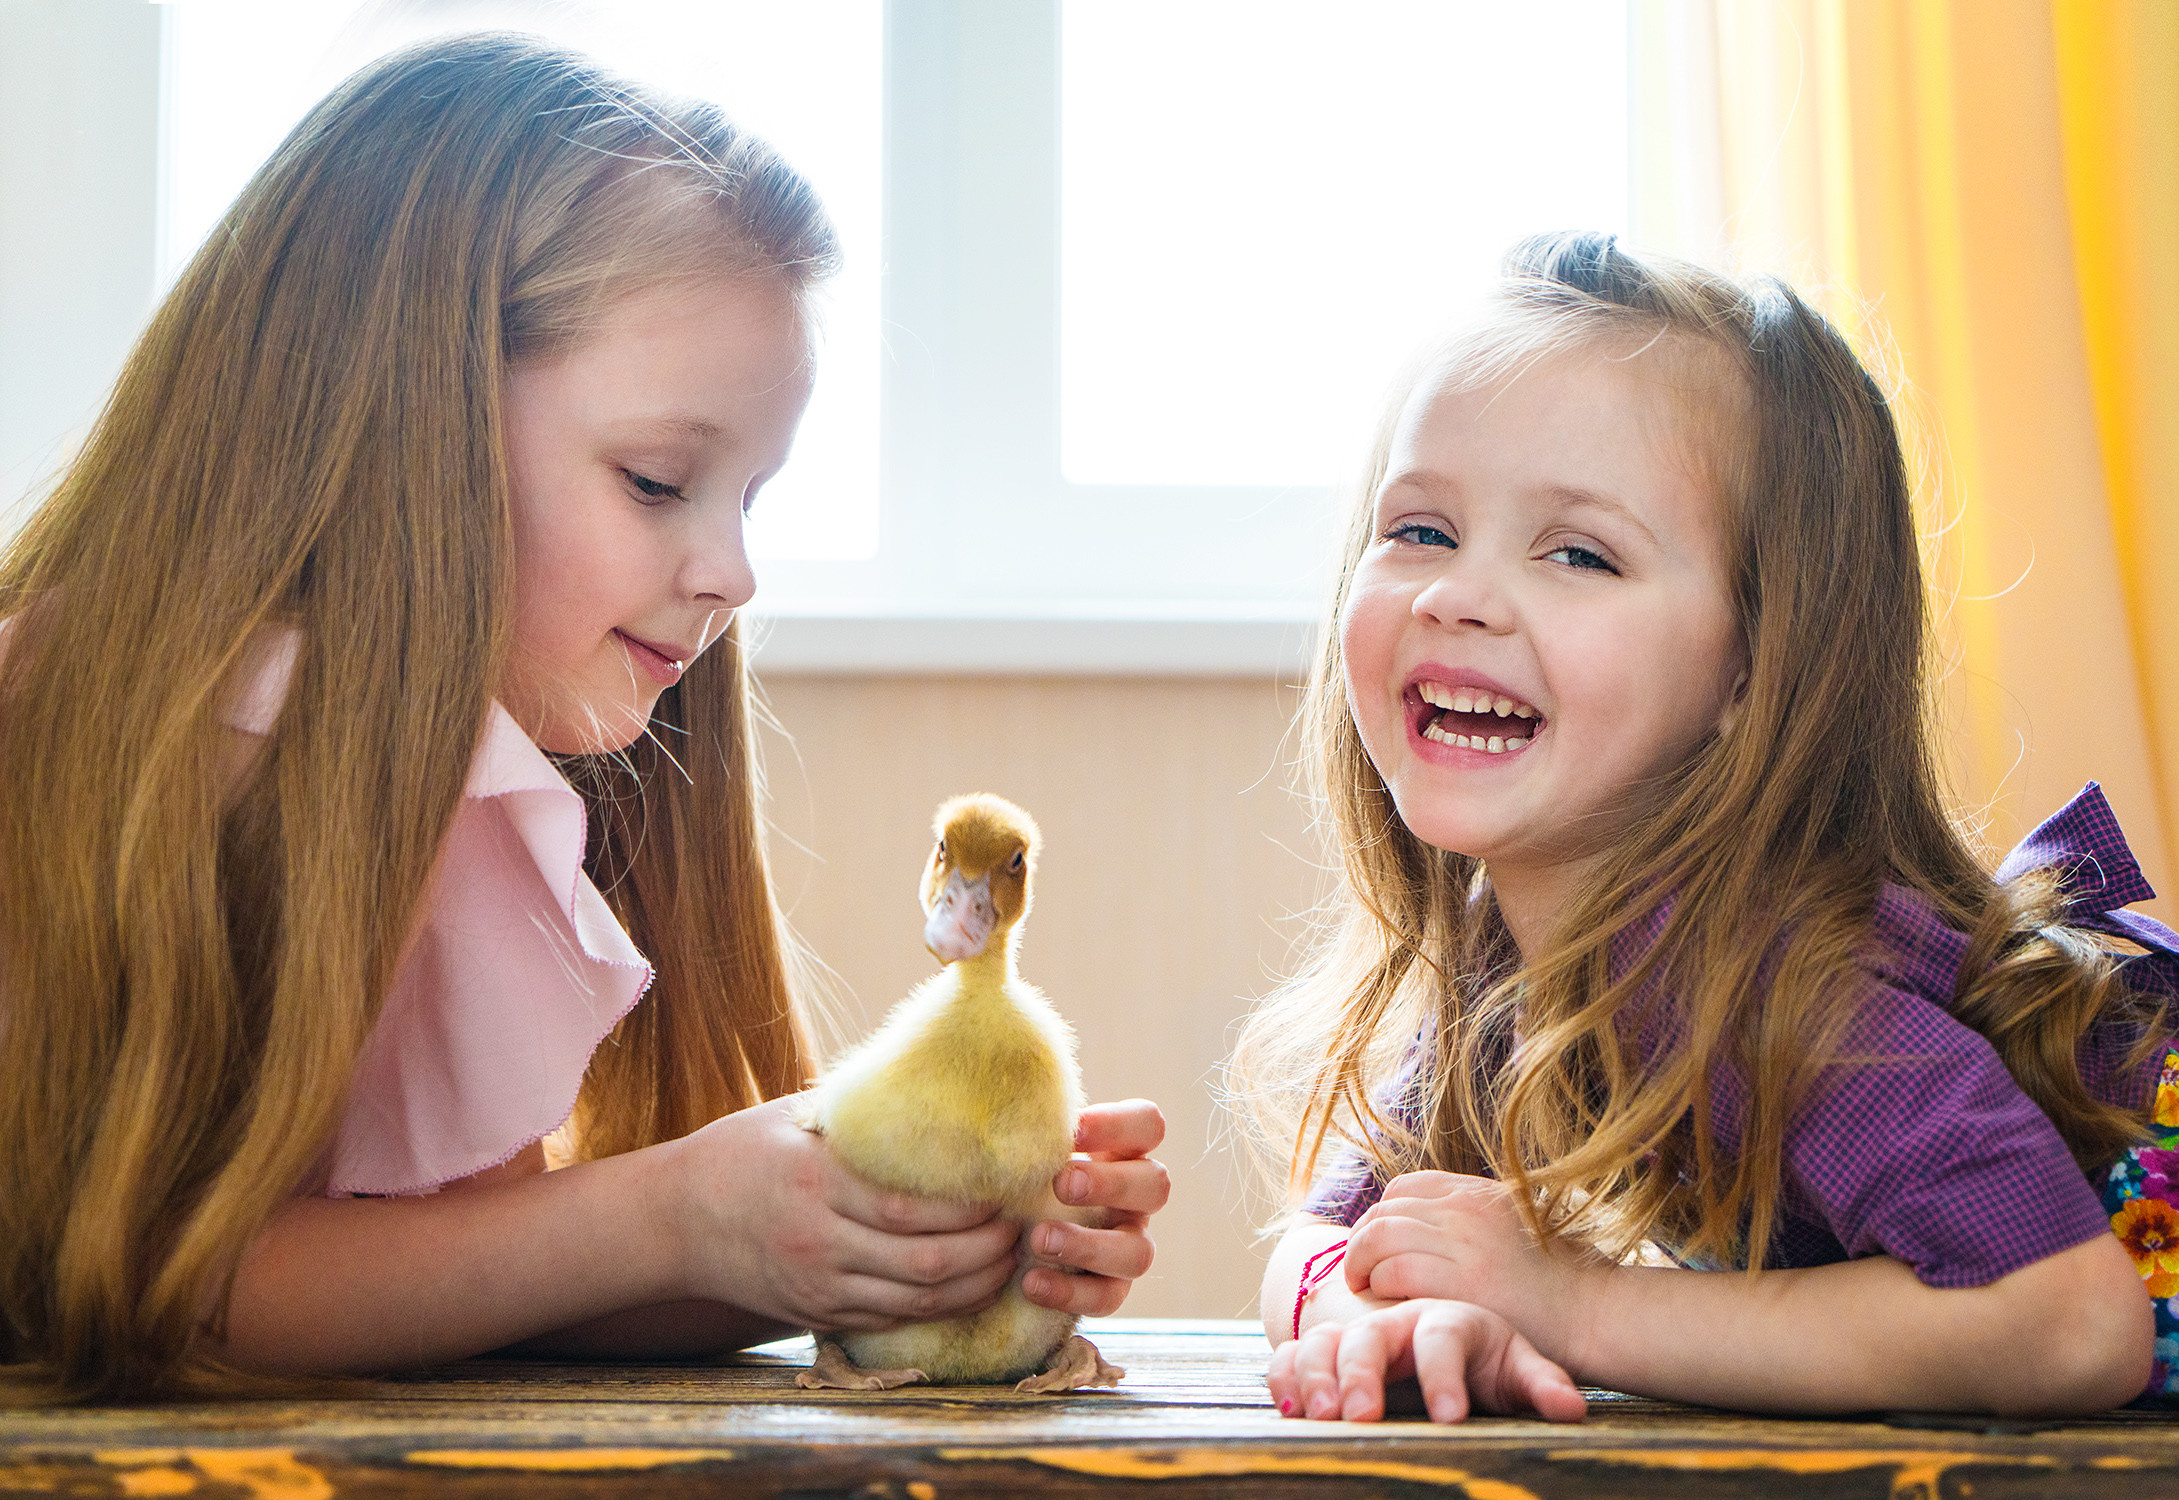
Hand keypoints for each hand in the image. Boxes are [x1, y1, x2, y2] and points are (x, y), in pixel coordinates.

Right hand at [665, 1096, 1020, 1331]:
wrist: (674, 1219)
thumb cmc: (740, 1152)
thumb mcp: (794, 1118)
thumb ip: (860, 1115)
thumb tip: (935, 1083)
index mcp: (816, 1185)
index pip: (911, 1209)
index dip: (971, 1208)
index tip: (1007, 1188)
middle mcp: (819, 1244)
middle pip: (927, 1264)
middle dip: (990, 1251)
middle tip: (1024, 1226)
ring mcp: (819, 1288)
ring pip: (918, 1302)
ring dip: (977, 1285)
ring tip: (1013, 1258)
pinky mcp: (818, 1315)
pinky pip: (893, 1319)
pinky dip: (942, 1308)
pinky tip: (972, 1286)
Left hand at [1022, 1098, 1169, 1316]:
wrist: (997, 1233)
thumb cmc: (1016, 1170)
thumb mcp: (1021, 1142)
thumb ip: (1026, 1120)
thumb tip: (1002, 1093)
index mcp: (1121, 1150)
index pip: (1148, 1125)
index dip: (1118, 1125)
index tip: (1073, 1130)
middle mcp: (1135, 1198)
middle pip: (1156, 1185)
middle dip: (1111, 1184)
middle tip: (1062, 1183)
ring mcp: (1128, 1245)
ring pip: (1139, 1252)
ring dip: (1089, 1245)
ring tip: (1038, 1239)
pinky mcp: (1109, 1289)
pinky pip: (1108, 1297)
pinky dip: (1070, 1292)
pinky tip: (1030, 1282)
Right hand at [1268, 1298, 1585, 1423]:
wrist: (1436, 1336)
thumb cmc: (1480, 1359)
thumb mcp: (1513, 1368)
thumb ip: (1540, 1384)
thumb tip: (1574, 1409)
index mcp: (1445, 1321)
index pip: (1441, 1337)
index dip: (1443, 1376)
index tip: (1450, 1418)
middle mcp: (1393, 1324)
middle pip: (1368, 1336)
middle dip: (1362, 1375)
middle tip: (1364, 1418)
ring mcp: (1352, 1337)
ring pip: (1321, 1343)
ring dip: (1316, 1377)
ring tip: (1323, 1417)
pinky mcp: (1323, 1356)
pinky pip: (1289, 1357)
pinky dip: (1284, 1379)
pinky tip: (1290, 1411)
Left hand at [1345, 1171, 1600, 1366]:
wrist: (1595, 1313)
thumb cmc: (1557, 1281)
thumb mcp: (1512, 1227)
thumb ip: (1470, 1221)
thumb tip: (1424, 1225)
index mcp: (1477, 1192)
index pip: (1404, 1187)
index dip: (1383, 1217)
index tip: (1381, 1248)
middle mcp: (1466, 1209)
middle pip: (1384, 1212)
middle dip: (1362, 1244)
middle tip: (1361, 1273)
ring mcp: (1462, 1242)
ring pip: (1379, 1237)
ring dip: (1362, 1264)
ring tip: (1366, 1288)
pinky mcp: (1460, 1282)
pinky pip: (1393, 1271)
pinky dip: (1380, 1287)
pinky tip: (1389, 1303)